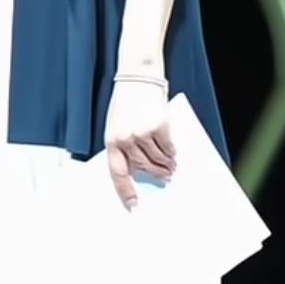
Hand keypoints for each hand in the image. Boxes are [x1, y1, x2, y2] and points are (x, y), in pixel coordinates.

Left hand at [105, 80, 175, 210]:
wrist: (137, 77)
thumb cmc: (126, 102)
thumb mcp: (117, 125)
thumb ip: (125, 145)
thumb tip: (141, 168)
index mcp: (111, 141)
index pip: (117, 174)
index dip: (125, 192)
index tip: (133, 206)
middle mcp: (125, 140)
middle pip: (143, 168)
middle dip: (155, 175)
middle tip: (165, 178)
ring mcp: (142, 134)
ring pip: (158, 160)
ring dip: (166, 165)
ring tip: (171, 166)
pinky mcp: (159, 127)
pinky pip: (168, 148)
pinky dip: (172, 152)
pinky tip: (173, 153)